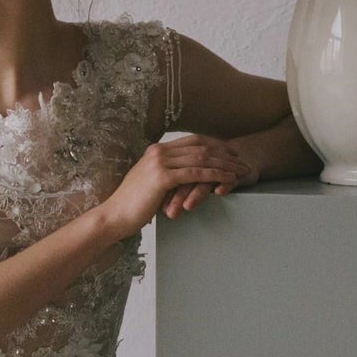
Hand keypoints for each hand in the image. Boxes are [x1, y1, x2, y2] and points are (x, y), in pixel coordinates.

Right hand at [101, 136, 248, 233]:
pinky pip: (197, 173)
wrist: (115, 215)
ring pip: (202, 159)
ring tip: (241, 170)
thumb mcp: (149, 183)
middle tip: (242, 159)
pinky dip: (215, 175)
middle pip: (200, 147)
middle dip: (224, 153)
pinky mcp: (163, 177)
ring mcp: (160, 163)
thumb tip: (181, 177)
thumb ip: (164, 175)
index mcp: (155, 150)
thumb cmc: (131, 205)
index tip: (230, 151)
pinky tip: (228, 179)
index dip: (214, 144)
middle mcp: (158, 152)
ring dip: (225, 164)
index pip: (192, 141)